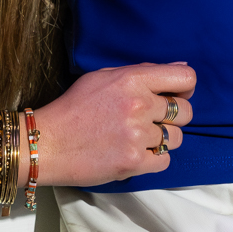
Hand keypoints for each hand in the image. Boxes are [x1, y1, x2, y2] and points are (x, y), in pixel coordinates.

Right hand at [34, 63, 194, 185]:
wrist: (46, 142)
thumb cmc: (73, 108)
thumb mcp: (103, 77)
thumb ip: (143, 71)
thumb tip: (181, 69)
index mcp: (132, 79)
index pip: (186, 79)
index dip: (185, 89)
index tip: (174, 97)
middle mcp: (139, 105)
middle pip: (185, 112)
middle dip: (173, 118)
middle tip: (151, 122)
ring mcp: (137, 135)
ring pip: (175, 138)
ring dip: (162, 140)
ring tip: (138, 139)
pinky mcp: (133, 162)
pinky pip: (164, 161)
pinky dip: (153, 159)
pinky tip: (133, 153)